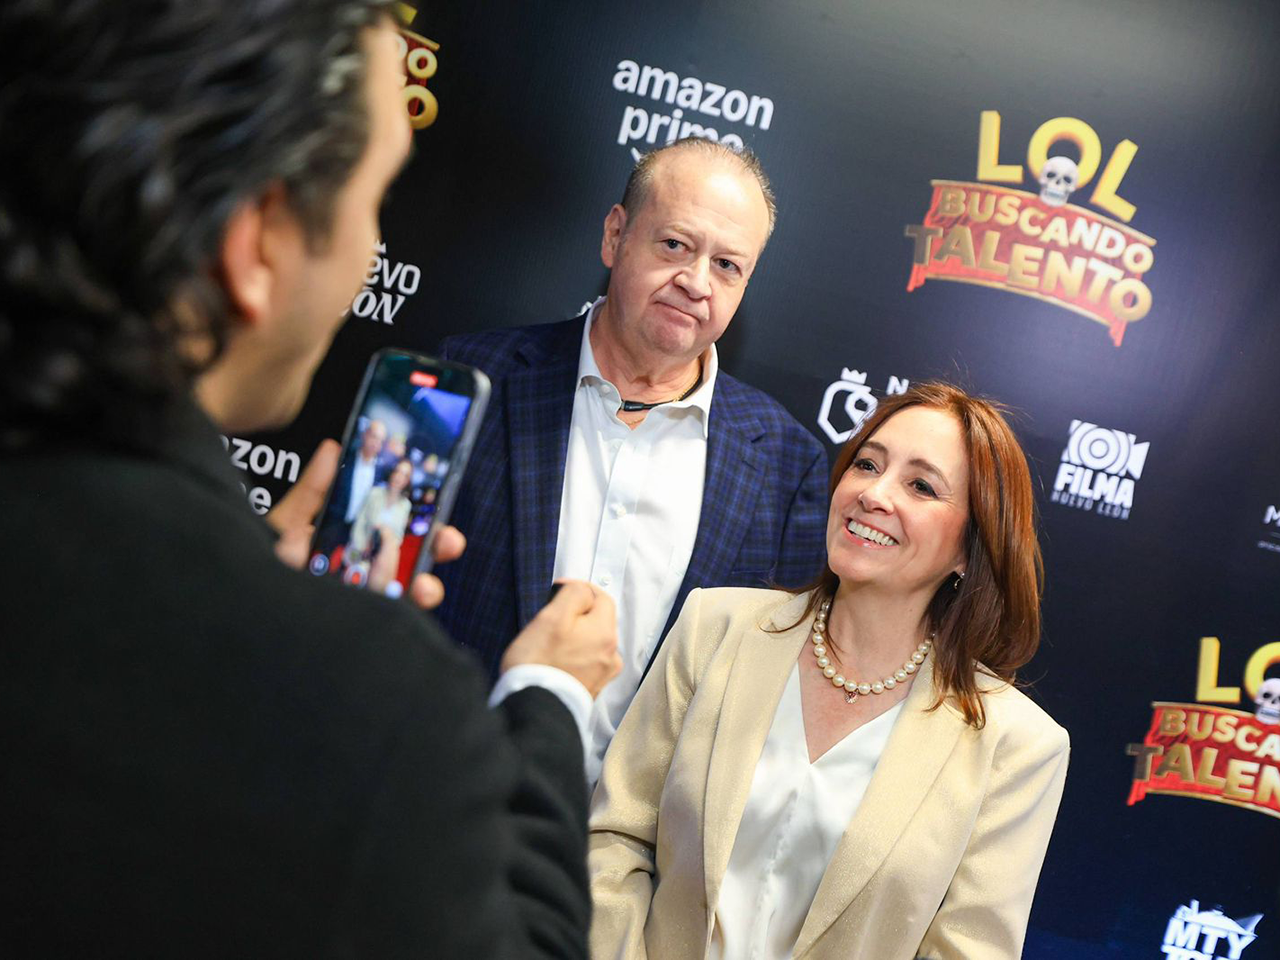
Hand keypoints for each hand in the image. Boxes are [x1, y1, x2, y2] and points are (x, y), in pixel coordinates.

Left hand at [266, 440, 466, 610]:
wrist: (242, 606)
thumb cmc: (262, 564)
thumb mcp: (287, 524)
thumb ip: (313, 491)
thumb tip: (333, 448)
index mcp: (356, 543)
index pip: (399, 526)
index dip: (423, 513)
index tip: (437, 499)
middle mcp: (367, 574)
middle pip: (415, 560)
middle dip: (439, 548)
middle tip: (449, 541)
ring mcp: (365, 602)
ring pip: (409, 595)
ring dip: (426, 588)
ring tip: (425, 586)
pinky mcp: (360, 625)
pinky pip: (389, 623)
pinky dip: (399, 615)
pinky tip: (398, 605)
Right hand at [501, 580, 620, 697]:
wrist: (534, 711)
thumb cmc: (539, 663)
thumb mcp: (553, 616)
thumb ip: (574, 595)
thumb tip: (583, 591)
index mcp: (605, 633)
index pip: (602, 597)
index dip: (579, 589)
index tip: (557, 592)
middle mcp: (611, 655)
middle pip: (598, 621)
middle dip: (576, 615)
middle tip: (549, 620)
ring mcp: (603, 675)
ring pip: (591, 642)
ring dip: (575, 637)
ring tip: (549, 644)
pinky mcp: (591, 690)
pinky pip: (586, 663)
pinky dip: (574, 657)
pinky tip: (555, 662)